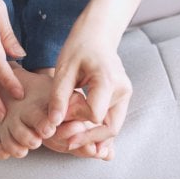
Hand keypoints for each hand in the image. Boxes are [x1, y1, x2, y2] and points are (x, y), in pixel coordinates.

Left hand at [48, 17, 131, 155]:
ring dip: (94, 138)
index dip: (76, 119)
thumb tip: (53, 123)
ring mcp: (125, 96)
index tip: (60, 115)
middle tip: (65, 142)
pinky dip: (99, 132)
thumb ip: (59, 96)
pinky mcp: (122, 100)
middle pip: (109, 128)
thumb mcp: (64, 69)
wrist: (98, 36)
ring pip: (112, 129)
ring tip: (71, 142)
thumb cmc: (79, 48)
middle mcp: (123, 90)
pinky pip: (112, 122)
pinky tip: (83, 138)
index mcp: (108, 80)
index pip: (94, 114)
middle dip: (87, 139)